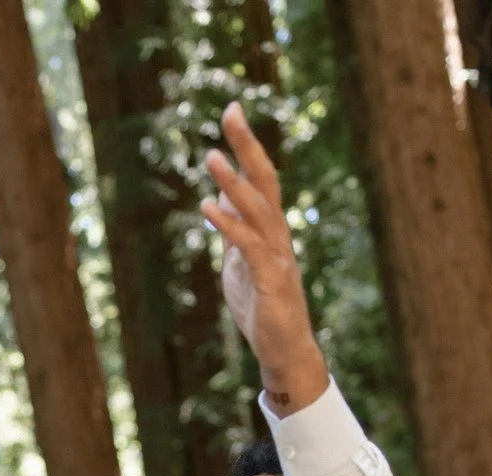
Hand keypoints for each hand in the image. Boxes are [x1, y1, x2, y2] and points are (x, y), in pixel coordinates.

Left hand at [201, 103, 328, 415]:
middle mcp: (277, 234)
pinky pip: (248, 247)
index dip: (246, 144)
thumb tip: (220, 194)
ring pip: (258, 210)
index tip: (232, 110)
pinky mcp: (270, 280)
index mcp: (269, 229)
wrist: (283, 349)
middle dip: (248, 146)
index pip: (260, 177)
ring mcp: (276, 256)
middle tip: (231, 112)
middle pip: (265, 181)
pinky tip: (208, 206)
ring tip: (212, 156)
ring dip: (234, 182)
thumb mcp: (239, 260)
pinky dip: (229, 225)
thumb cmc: (263, 306)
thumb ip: (232, 228)